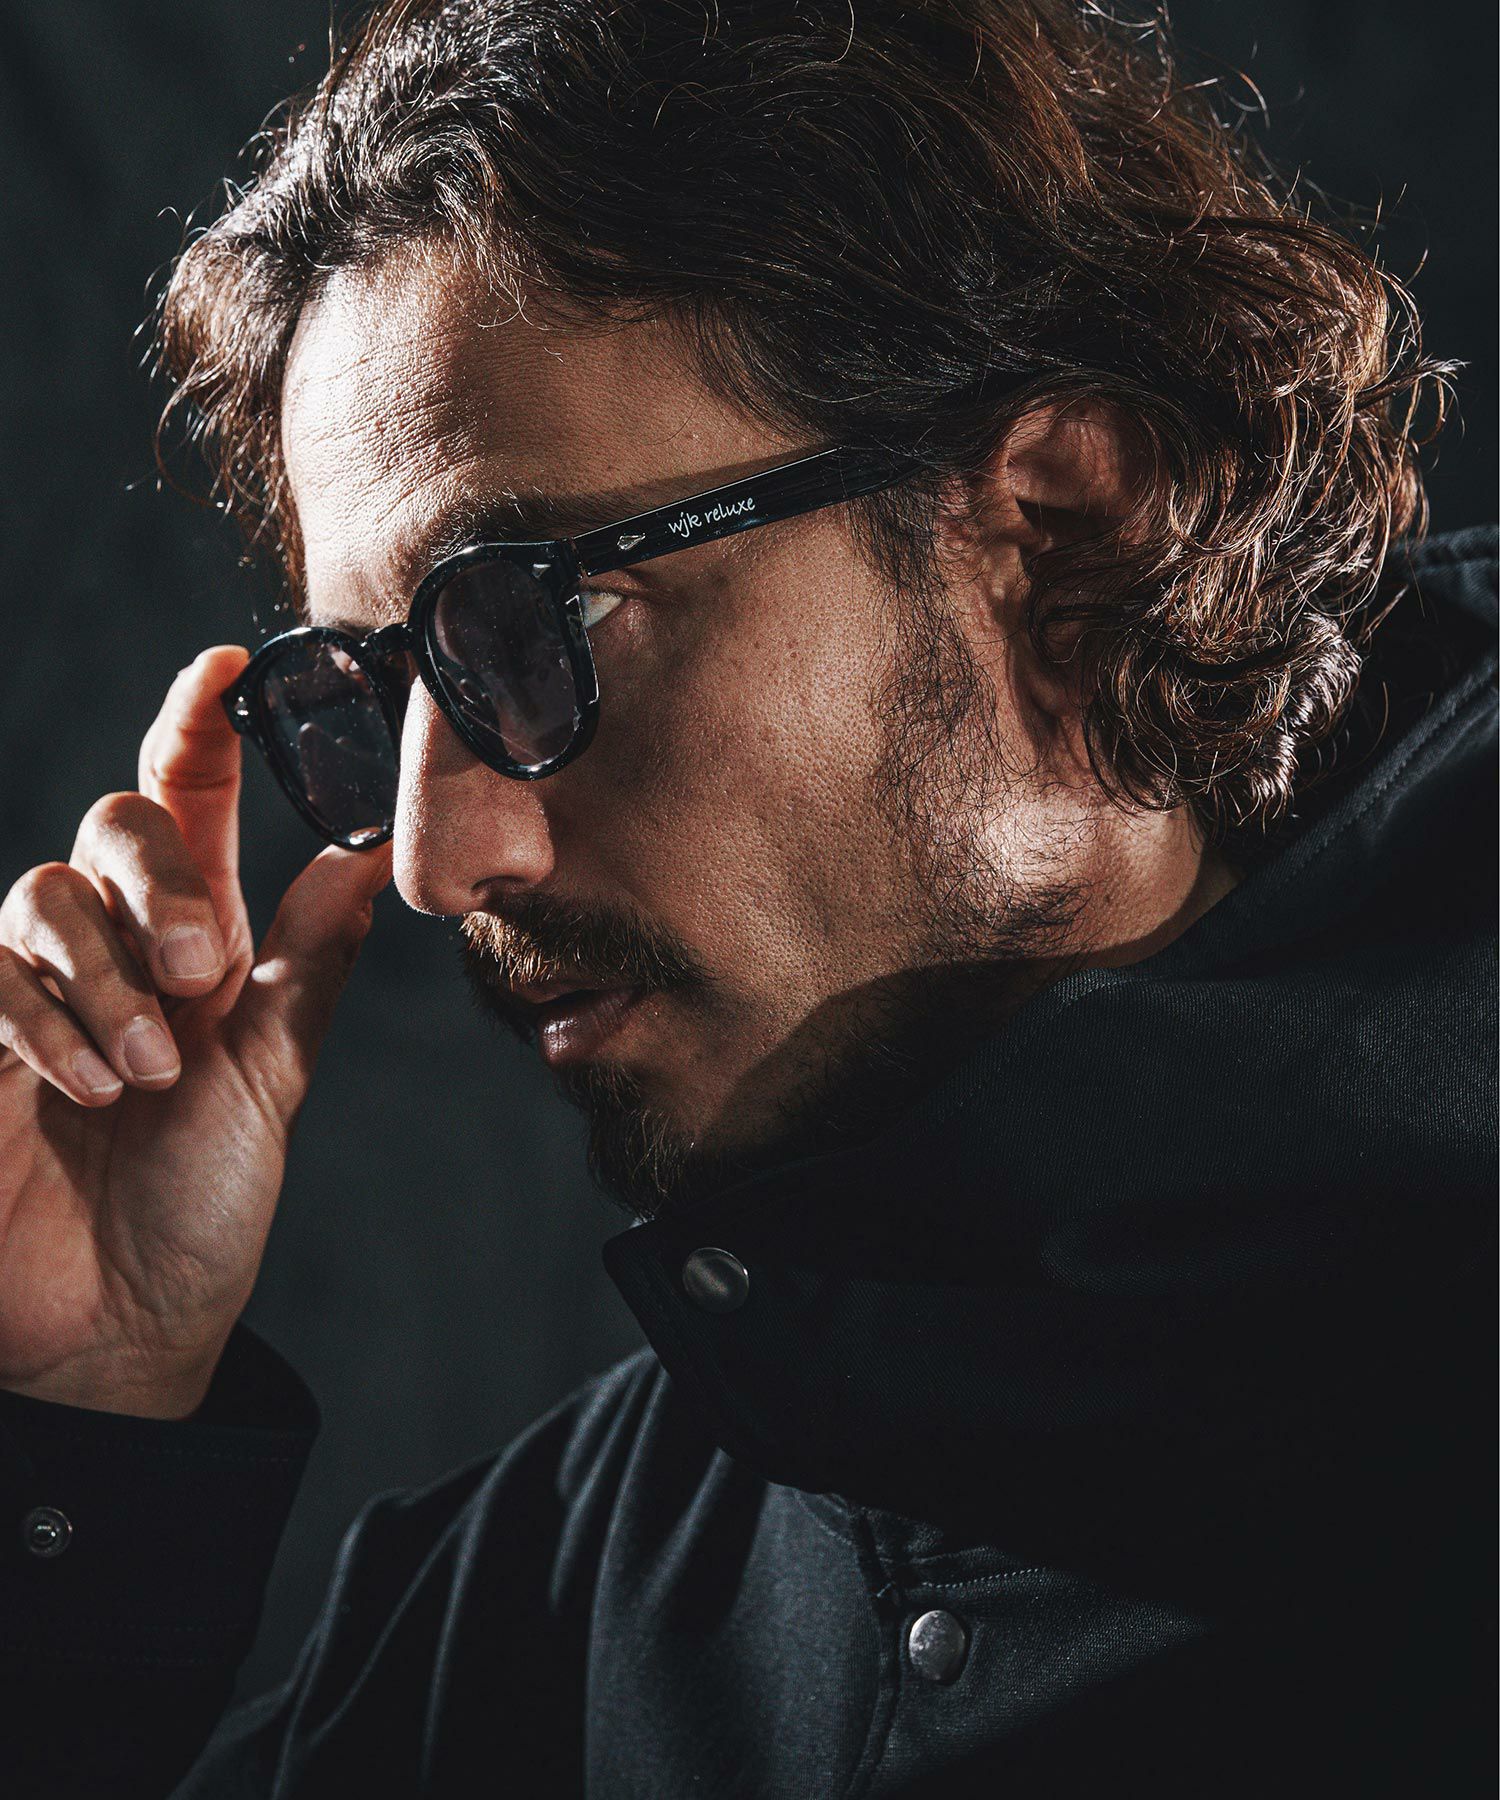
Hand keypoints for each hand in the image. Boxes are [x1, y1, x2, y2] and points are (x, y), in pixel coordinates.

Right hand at [0, 647, 391, 1417]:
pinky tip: (87, 1087)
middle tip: (201, 969)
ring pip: (40, 896)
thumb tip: (370, 847)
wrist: (119, 1328)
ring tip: (146, 1071)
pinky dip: (42, 1024)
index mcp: (196, 938)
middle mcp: (112, 947)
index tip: (228, 662)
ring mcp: (33, 991)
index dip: (198, 725)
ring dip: (105, 978)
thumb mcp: (272, 1073)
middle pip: (111, 826)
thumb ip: (308, 959)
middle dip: (157, 883)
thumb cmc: (200, 1201)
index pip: (185, 800)